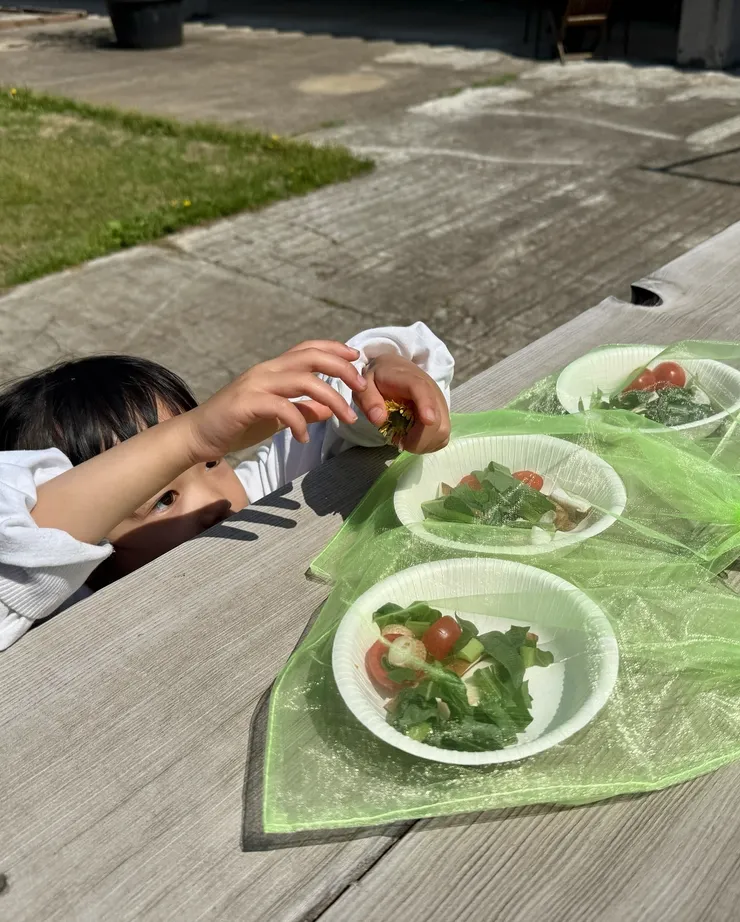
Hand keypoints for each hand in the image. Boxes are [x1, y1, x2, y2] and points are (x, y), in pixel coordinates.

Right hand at [186, 340, 366, 460]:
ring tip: (346, 418)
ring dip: (331, 399)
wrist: (198, 435)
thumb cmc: (237, 424)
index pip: (308, 349)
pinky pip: (282, 408)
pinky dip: (299, 422)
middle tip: (362, 387)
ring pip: (302, 380)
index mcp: (273, 370)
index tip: (357, 358)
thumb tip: (328, 408)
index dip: (334, 349)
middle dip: (341, 369)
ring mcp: (255, 385)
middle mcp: (266, 371)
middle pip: (311, 358)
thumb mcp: (275, 416)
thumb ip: (302, 409)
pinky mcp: (246, 404)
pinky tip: (305, 438)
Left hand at [354, 353, 449, 452]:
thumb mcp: (365, 385)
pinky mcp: (442, 415)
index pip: (422, 389)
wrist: (394, 368)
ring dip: (424, 444)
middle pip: (437, 420)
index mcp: (408, 379)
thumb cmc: (379, 378)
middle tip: (398, 440)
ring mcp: (439, 404)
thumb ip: (368, 400)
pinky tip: (415, 439)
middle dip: (418, 440)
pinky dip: (430, 443)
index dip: (427, 405)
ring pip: (442, 431)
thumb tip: (379, 420)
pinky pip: (443, 435)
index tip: (428, 420)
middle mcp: (430, 391)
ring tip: (405, 439)